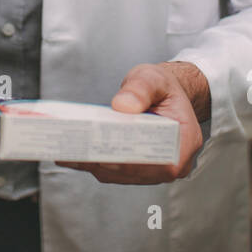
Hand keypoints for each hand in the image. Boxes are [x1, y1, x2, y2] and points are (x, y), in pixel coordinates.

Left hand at [57, 62, 207, 184]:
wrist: (161, 94)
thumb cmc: (161, 88)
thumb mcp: (152, 78)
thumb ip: (140, 89)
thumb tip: (122, 106)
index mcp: (185, 142)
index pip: (157, 161)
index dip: (129, 158)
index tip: (101, 150)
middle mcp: (171, 163)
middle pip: (134, 169)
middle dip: (103, 159)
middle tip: (73, 147)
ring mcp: (153, 171)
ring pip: (118, 173)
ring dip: (92, 162)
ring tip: (66, 149)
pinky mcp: (135, 171)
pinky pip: (111, 171)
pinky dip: (91, 161)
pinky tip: (71, 150)